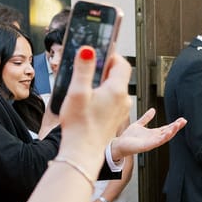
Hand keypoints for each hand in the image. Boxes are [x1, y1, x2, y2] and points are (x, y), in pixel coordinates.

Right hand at [57, 48, 132, 179]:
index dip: (111, 55)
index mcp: (116, 90)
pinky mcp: (116, 118)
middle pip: (119, 75)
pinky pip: (113, 100)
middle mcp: (123, 100)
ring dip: (103, 83)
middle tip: (87, 70)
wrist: (83, 152)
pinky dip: (103, 96)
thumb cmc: (79, 125)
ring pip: (115, 88)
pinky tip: (89, 102)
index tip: (98, 55)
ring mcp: (121, 110)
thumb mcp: (78, 92)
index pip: (122, 63)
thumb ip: (83, 69)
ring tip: (86, 88)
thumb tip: (88, 50)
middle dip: (104, 69)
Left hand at [110, 106, 186, 159]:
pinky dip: (164, 137)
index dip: (174, 124)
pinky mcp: (147, 146)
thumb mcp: (139, 124)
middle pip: (168, 132)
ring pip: (165, 137)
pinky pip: (158, 141)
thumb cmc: (128, 137)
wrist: (119, 145)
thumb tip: (153, 110)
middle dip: (176, 127)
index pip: (167, 128)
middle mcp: (154, 138)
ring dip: (172, 131)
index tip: (181, 119)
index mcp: (153, 133)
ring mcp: (152, 142)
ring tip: (178, 125)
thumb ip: (146, 118)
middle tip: (183, 121)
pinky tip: (168, 132)